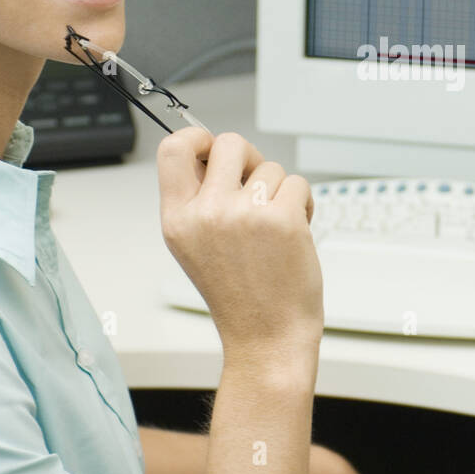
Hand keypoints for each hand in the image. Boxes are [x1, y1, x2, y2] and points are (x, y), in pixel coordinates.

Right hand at [157, 129, 322, 364]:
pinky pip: (298, 183)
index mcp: (178, 219)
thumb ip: (198, 200)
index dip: (196, 137)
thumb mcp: (195, 246)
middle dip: (250, 157)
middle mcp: (206, 214)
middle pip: (229, 143)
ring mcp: (245, 215)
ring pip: (270, 166)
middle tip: (257, 183)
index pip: (172, 149)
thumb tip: (214, 152)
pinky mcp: (283, 219)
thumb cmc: (239, 293)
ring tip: (275, 226)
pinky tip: (295, 231)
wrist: (267, 336)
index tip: (213, 147)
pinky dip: (303, 203)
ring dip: (280, 190)